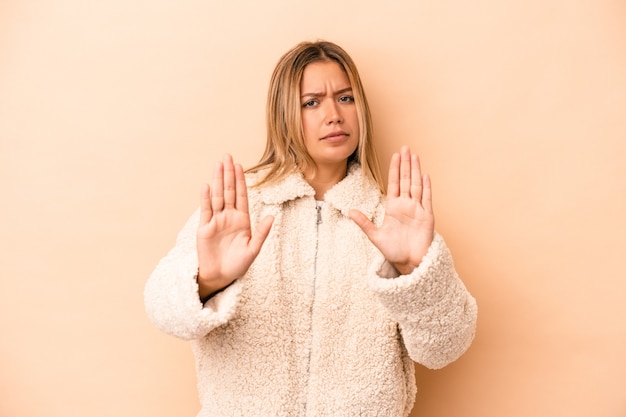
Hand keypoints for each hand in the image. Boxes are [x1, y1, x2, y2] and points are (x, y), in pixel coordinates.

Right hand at [197, 154, 273, 299]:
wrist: (221, 276)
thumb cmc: (238, 264)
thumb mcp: (253, 249)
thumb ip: (261, 233)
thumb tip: (271, 216)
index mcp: (242, 219)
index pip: (241, 195)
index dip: (240, 180)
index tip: (239, 165)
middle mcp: (229, 217)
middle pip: (228, 191)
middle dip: (228, 174)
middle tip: (227, 156)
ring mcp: (216, 221)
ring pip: (217, 196)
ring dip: (218, 180)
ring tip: (217, 165)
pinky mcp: (205, 228)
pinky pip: (206, 210)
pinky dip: (206, 198)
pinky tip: (207, 186)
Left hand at [349, 146, 433, 274]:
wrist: (409, 263)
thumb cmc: (393, 251)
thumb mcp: (375, 236)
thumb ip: (364, 223)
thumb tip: (349, 211)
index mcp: (393, 208)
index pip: (394, 183)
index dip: (395, 169)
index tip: (395, 155)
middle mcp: (406, 206)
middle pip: (406, 180)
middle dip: (405, 164)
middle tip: (405, 148)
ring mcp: (417, 210)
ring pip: (416, 185)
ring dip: (415, 170)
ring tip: (414, 156)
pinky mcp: (427, 217)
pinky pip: (426, 199)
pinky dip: (426, 187)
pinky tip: (424, 175)